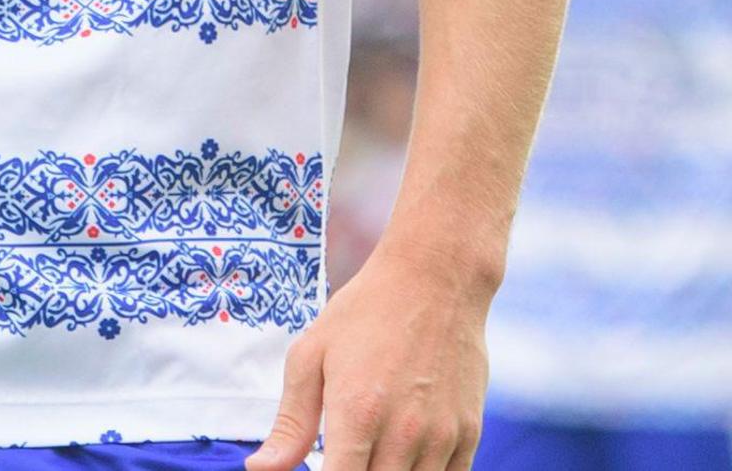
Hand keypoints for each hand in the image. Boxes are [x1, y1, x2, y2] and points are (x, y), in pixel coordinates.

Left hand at [248, 243, 494, 470]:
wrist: (436, 280)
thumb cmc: (364, 313)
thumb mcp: (311, 356)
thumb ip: (291, 423)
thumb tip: (260, 469)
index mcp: (357, 414)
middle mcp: (403, 433)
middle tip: (344, 456)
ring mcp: (442, 436)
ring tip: (370, 456)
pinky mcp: (470, 433)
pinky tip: (402, 458)